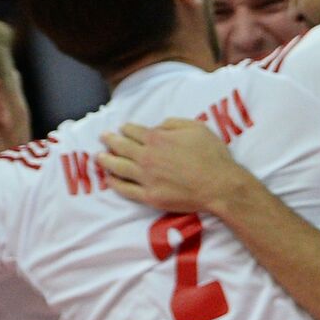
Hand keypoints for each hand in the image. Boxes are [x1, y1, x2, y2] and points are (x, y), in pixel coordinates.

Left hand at [97, 118, 245, 213]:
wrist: (220, 186)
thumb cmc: (212, 155)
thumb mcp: (197, 128)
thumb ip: (174, 123)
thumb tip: (158, 126)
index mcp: (157, 138)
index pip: (133, 131)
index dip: (126, 128)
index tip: (122, 129)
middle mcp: (146, 157)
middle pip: (120, 147)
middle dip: (110, 140)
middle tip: (103, 138)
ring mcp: (145, 178)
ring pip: (117, 167)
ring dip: (105, 160)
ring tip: (99, 157)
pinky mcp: (149, 196)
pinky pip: (125, 189)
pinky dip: (114, 183)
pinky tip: (109, 178)